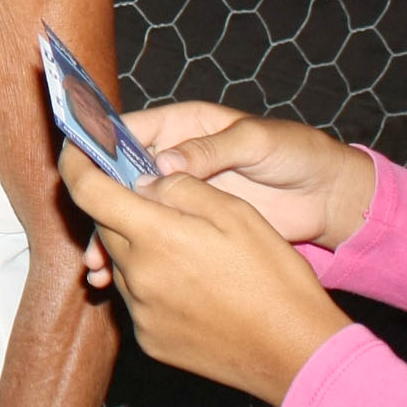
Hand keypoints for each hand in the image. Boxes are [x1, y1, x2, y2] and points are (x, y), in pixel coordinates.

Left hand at [60, 144, 351, 406]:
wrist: (298, 355)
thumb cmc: (275, 279)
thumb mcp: (237, 213)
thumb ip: (181, 187)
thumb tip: (146, 181)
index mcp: (155, 237)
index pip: (89, 191)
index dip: (77, 164)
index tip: (76, 149)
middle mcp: (138, 278)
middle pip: (106, 228)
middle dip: (120, 208)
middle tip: (152, 200)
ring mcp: (142, 315)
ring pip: (123, 264)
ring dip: (140, 248)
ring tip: (187, 250)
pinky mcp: (151, 341)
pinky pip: (138, 300)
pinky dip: (152, 284)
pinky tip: (191, 286)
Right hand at [81, 104, 375, 287]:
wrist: (331, 197)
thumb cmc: (297, 154)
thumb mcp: (257, 142)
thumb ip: (211, 150)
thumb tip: (163, 166)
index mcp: (183, 128)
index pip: (128, 132)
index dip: (99, 147)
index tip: (75, 166)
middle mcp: (174, 160)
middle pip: (120, 179)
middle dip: (98, 203)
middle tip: (85, 228)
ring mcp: (182, 196)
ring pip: (131, 214)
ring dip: (110, 237)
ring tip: (97, 265)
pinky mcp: (193, 227)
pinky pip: (154, 239)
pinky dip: (134, 257)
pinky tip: (118, 278)